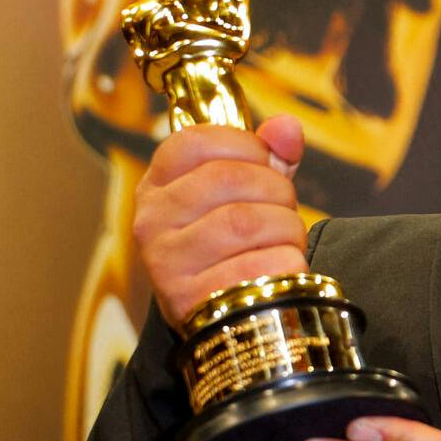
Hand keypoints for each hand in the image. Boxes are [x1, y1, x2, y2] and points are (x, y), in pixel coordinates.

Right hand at [132, 115, 308, 328]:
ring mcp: (166, 261)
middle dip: (277, 190)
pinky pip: (257, 266)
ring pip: (246, 222)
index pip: (195, 140)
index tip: (267, 163)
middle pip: (229, 179)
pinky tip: (282, 266)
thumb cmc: (230, 241)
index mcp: (159, 183)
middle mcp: (153, 219)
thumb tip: (287, 128)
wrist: (216, 312)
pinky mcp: (190, 300)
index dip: (246, 145)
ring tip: (287, 239)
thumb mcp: (243, 191)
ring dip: (287, 228)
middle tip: (284, 208)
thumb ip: (267, 155)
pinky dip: (286, 263)